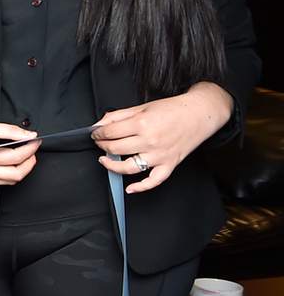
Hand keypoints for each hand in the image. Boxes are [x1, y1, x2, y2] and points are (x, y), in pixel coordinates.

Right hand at [0, 114, 38, 185]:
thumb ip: (9, 130)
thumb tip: (28, 135)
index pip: (15, 157)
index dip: (30, 148)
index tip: (36, 140)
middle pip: (16, 174)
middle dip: (29, 162)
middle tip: (33, 149)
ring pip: (9, 181)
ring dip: (21, 170)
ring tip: (25, 156)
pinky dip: (10, 174)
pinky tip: (12, 163)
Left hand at [93, 82, 233, 193]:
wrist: (199, 113)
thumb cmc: (173, 109)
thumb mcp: (141, 107)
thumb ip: (118, 116)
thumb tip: (99, 124)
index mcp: (142, 124)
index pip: (110, 133)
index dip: (98, 133)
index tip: (96, 134)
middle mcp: (150, 141)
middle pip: (115, 148)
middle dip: (102, 145)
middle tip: (100, 142)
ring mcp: (160, 155)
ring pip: (129, 167)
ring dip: (112, 165)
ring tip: (105, 160)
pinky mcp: (170, 164)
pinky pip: (154, 180)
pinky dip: (141, 187)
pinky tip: (130, 188)